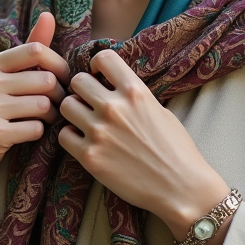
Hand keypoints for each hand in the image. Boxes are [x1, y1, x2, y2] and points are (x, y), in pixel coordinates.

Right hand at [0, 12, 70, 194]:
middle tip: (53, 105)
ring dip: (50, 116)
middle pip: (45, 79)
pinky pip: (36, 129)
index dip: (58, 65)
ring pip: (43, 105)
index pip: (36, 50)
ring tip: (42, 120)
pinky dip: (38, 133)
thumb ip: (27, 50)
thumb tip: (49, 15)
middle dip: (57, 95)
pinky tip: (27, 134)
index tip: (61, 79)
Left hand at [58, 49, 227, 240]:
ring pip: (66, 106)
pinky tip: (84, 142)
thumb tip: (113, 85)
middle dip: (83, 90)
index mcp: (135, 91)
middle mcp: (114, 107)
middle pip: (78, 80)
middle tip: (90, 102)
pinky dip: (71, 137)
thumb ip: (133, 95)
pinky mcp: (90, 157)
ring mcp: (99, 132)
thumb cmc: (176, 149)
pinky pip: (64, 136)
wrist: (180, 187)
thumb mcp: (159, 109)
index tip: (100, 77)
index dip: (97, 66)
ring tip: (85, 122)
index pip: (103, 58)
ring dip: (74, 112)